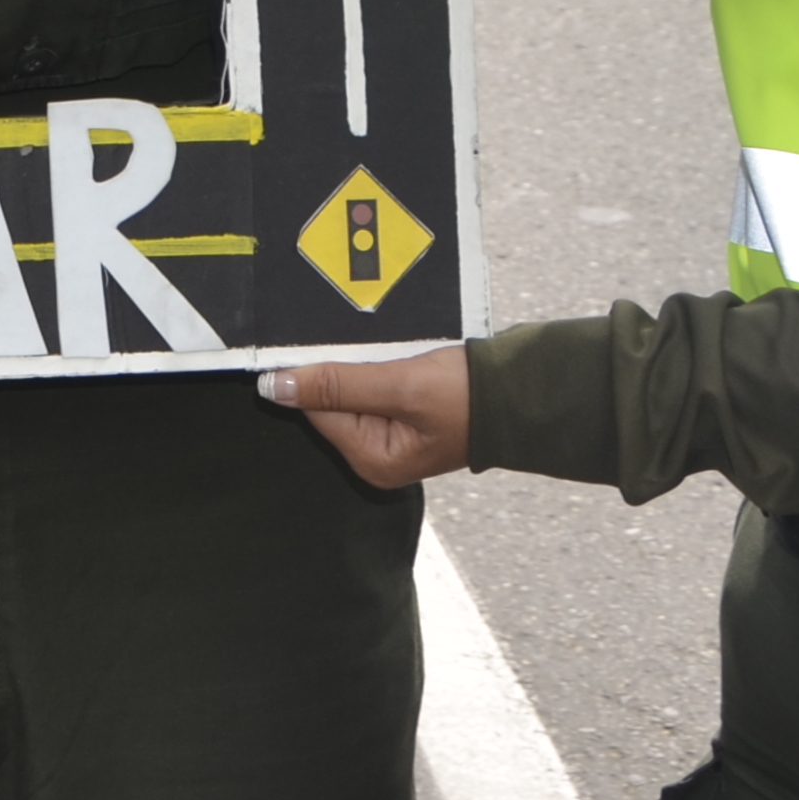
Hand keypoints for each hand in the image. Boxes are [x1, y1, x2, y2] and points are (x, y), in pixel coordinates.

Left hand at [259, 347, 471, 486]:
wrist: (523, 390)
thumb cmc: (470, 397)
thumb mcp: (401, 386)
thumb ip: (338, 385)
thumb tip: (275, 387)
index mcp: (371, 460)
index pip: (316, 408)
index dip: (316, 371)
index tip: (326, 339)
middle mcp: (375, 453)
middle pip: (329, 397)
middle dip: (341, 365)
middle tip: (371, 346)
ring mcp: (389, 432)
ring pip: (349, 384)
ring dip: (359, 361)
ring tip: (390, 351)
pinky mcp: (401, 410)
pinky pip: (370, 381)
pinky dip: (376, 362)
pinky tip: (394, 353)